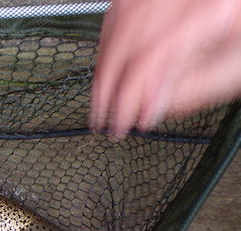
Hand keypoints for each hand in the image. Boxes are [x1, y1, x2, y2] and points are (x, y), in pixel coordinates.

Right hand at [91, 0, 240, 137]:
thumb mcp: (235, 70)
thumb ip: (194, 89)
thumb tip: (148, 108)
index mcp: (212, 9)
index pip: (152, 54)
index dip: (129, 93)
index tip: (121, 121)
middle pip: (128, 33)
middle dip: (108, 80)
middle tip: (101, 113)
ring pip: (118, 18)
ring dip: (104, 61)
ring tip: (101, 94)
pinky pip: (121, 8)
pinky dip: (109, 38)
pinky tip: (108, 64)